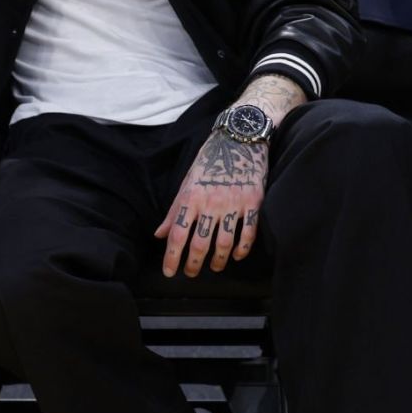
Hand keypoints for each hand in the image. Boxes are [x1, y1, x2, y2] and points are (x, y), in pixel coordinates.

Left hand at [155, 128, 267, 277]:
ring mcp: (233, 203)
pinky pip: (248, 233)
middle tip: (190, 273)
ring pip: (224, 243)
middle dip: (193, 264)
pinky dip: (243, 249)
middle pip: (200, 243)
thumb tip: (159, 235)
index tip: (169, 272)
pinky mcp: (253, 202)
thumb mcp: (187, 183)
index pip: (177, 234)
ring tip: (214, 267)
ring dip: (218, 260)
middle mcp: (210, 203)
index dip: (171, 257)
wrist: (239, 139)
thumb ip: (174, 211)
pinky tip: (237, 256)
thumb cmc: (209, 161)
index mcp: (190, 198)